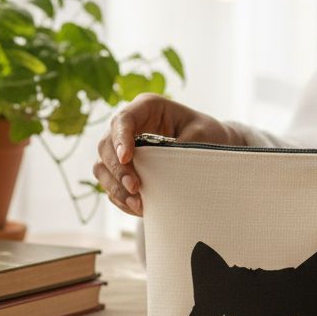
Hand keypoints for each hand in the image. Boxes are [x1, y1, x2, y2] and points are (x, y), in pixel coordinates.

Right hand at [93, 94, 245, 216]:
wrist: (214, 147)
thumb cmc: (209, 134)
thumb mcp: (202, 135)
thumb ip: (182, 147)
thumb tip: (164, 167)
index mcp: (147, 107)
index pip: (123, 120)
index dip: (120, 139)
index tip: (127, 158)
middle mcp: (130, 126)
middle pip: (106, 145)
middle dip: (118, 169)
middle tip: (135, 188)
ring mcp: (123, 148)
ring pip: (103, 167)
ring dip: (115, 187)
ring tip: (137, 203)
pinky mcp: (124, 169)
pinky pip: (110, 184)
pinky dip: (120, 198)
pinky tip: (138, 207)